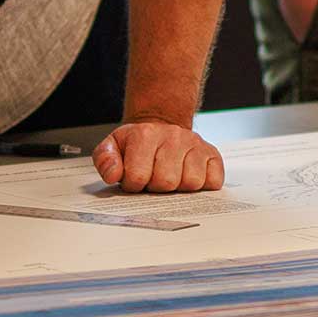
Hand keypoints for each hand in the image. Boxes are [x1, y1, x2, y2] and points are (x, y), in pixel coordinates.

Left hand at [93, 120, 225, 192]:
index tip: (135, 178)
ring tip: (171, 175)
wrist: (159, 129)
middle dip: (157, 187)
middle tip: (153, 178)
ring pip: (191, 183)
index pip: (138, 177)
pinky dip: (202, 185)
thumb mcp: (112, 147)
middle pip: (167, 182)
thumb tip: (113, 175)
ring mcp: (195, 144)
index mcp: (145, 134)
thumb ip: (105, 160)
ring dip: (179, 187)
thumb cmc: (136, 145)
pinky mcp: (212, 154)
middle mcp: (173, 136)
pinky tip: (188, 174)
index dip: (134, 185)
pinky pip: (213, 181)